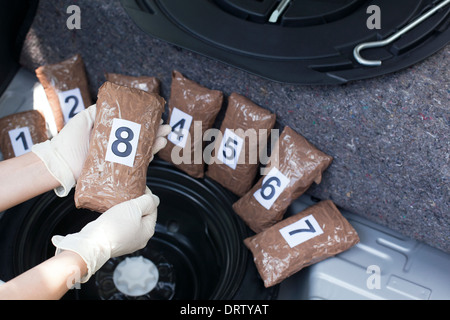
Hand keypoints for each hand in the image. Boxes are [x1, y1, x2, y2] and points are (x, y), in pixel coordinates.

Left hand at [32, 105, 170, 196]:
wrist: (60, 163)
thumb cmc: (68, 141)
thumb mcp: (83, 119)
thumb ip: (96, 111)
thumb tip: (109, 101)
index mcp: (109, 133)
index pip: (131, 126)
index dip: (144, 121)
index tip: (154, 115)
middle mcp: (116, 146)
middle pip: (141, 138)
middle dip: (155, 132)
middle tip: (166, 127)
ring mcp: (118, 158)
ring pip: (142, 150)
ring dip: (155, 143)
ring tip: (165, 136)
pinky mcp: (118, 170)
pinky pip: (136, 164)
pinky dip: (148, 157)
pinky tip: (155, 150)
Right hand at [51, 187, 158, 281]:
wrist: (92, 243)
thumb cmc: (113, 226)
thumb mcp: (134, 208)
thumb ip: (148, 201)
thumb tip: (155, 199)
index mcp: (148, 231)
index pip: (153, 209)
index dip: (147, 196)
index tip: (138, 188)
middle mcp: (140, 239)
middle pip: (143, 215)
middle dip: (137, 204)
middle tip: (129, 194)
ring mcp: (128, 242)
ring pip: (132, 221)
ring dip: (127, 210)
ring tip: (120, 202)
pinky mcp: (116, 242)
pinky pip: (121, 226)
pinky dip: (119, 218)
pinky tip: (113, 212)